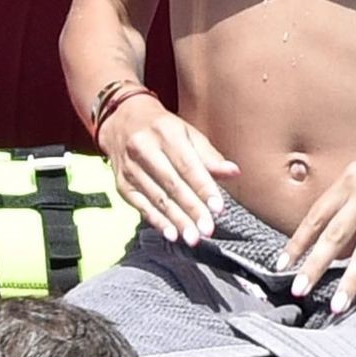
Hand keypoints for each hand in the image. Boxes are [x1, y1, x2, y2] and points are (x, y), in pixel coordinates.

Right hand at [99, 94, 239, 245]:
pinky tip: (171, 234)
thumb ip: (209, 155)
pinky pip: (141, 205)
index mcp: (166, 132)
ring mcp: (130, 167)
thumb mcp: (186, 132)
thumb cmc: (163, 128)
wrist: (121, 119)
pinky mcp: (121, 183)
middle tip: (207, 230)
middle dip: (191, 209)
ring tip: (193, 237)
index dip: (203, 187)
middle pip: (172, 184)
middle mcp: (144, 148)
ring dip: (176, 220)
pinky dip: (157, 221)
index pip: (187, 164)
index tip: (218, 208)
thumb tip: (234, 172)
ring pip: (157, 198)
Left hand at [277, 120, 355, 314]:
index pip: (317, 214)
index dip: (298, 241)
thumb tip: (335, 236)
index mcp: (352, 177)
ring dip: (349, 281)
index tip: (281, 264)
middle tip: (298, 290)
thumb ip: (354, 199)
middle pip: (334, 234)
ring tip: (336, 306)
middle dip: (314, 265)